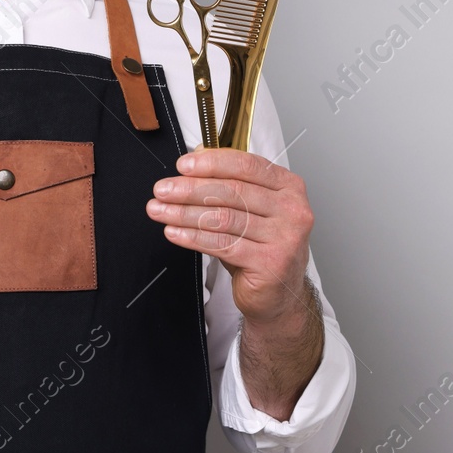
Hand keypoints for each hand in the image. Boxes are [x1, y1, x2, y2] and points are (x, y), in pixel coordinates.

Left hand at [145, 148, 313, 327]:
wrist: (278, 294)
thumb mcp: (250, 209)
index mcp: (289, 187)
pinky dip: (193, 237)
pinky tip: (174, 232)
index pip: (246, 165)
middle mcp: (292, 210)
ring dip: (184, 213)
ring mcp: (285, 237)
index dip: (211, 163)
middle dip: (190, 189)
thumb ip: (229, 182)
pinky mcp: (270, 263)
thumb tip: (196, 158)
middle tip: (162, 190)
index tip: (183, 165)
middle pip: (232, 191)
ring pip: (223, 218)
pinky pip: (222, 245)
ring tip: (160, 211)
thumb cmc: (261, 247)